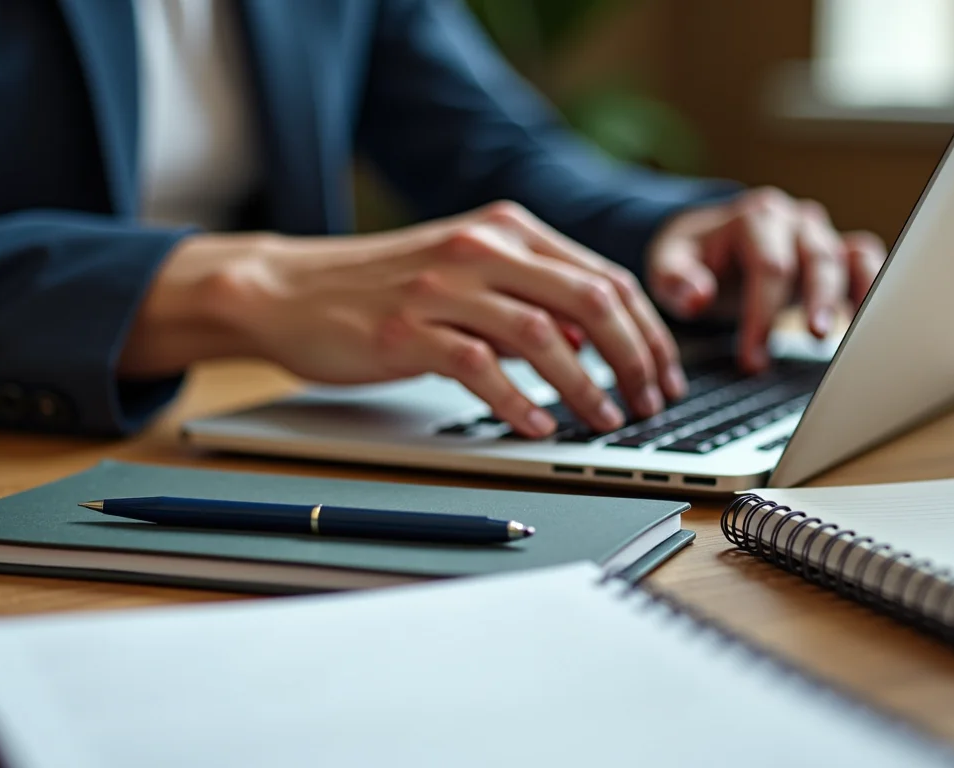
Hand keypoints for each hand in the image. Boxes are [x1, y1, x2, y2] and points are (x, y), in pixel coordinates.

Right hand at [120, 202, 688, 437]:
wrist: (290, 291)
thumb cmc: (381, 287)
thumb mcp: (465, 272)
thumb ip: (529, 292)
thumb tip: (592, 333)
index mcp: (505, 229)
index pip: (605, 276)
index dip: (647, 331)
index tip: (663, 374)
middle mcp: (481, 249)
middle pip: (589, 300)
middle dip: (634, 358)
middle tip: (650, 402)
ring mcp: (442, 288)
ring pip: (542, 334)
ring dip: (586, 386)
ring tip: (605, 420)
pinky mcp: (406, 329)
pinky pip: (480, 367)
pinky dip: (518, 400)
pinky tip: (537, 425)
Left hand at [646, 187, 886, 371]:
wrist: (708, 242)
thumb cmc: (690, 257)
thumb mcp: (667, 264)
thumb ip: (675, 280)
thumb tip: (698, 297)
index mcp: (754, 217)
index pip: (768, 266)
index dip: (763, 313)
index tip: (752, 357)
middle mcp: (793, 221)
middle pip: (815, 259)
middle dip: (815, 302)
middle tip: (813, 340)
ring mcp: (818, 235)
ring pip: (848, 259)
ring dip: (855, 295)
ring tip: (855, 334)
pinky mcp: (835, 253)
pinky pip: (865, 262)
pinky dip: (873, 287)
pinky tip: (871, 323)